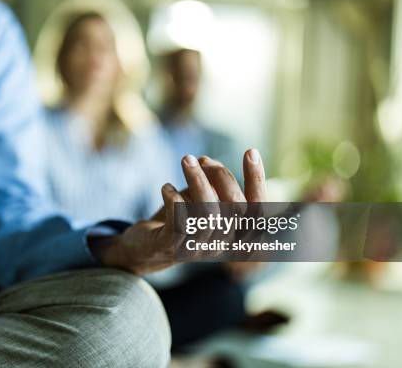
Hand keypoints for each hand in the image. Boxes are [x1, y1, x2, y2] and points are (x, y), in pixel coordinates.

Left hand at [89, 149, 265, 274]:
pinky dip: (174, 200)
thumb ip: (210, 180)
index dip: (257, 180)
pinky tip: (167, 187)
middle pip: (235, 210)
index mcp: (234, 235)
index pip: (257, 209)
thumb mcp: (199, 196)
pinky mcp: (170, 248)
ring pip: (208, 216)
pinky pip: (179, 224)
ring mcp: (196, 250)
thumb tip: (206, 161)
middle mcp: (220, 246)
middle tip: (201, 158)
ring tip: (186, 161)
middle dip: (221, 176)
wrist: (145, 248)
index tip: (251, 151)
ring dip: (197, 181)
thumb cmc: (179, 218)